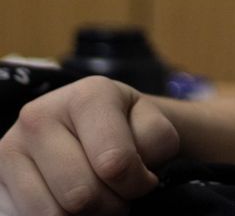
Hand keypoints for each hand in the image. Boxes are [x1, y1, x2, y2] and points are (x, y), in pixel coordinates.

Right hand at [0, 76, 178, 214]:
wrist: (96, 126)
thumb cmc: (127, 126)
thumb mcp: (152, 124)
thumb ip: (155, 141)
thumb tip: (135, 173)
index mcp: (86, 94)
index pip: (114, 162)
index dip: (137, 184)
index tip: (144, 180)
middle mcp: (40, 115)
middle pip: (80, 195)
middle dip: (109, 205)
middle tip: (117, 194)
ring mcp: (10, 148)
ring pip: (51, 215)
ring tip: (95, 198)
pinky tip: (65, 203)